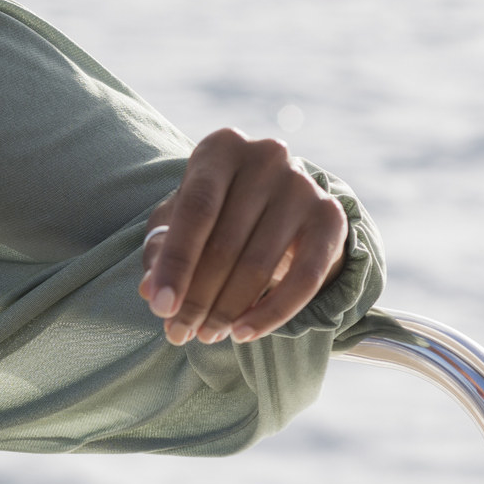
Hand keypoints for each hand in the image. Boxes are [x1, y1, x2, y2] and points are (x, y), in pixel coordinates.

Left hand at [136, 128, 347, 346]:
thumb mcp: (183, 220)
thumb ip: (163, 251)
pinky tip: (244, 333)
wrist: (279, 201)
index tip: (161, 308)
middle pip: (225, 242)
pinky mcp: (331, 217)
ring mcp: (302, 185)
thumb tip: (152, 292)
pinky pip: (304, 278)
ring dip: (228, 310)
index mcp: (222, 148)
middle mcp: (265, 157)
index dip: (176, 263)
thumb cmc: (217, 210)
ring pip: (259, 264)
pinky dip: (271, 313)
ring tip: (206, 335)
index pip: (195, 210)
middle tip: (179, 333)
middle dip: (198, 296)